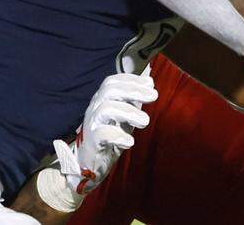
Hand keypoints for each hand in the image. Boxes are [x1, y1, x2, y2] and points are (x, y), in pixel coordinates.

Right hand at [52, 74, 157, 198]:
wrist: (89, 164)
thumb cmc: (109, 136)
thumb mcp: (124, 116)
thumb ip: (134, 100)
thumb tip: (149, 82)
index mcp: (101, 100)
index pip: (112, 82)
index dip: (132, 80)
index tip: (150, 84)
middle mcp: (95, 108)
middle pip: (110, 90)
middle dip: (134, 90)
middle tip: (153, 96)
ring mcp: (92, 124)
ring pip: (106, 109)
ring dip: (129, 112)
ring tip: (145, 121)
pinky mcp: (91, 142)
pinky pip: (102, 134)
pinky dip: (118, 136)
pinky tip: (130, 141)